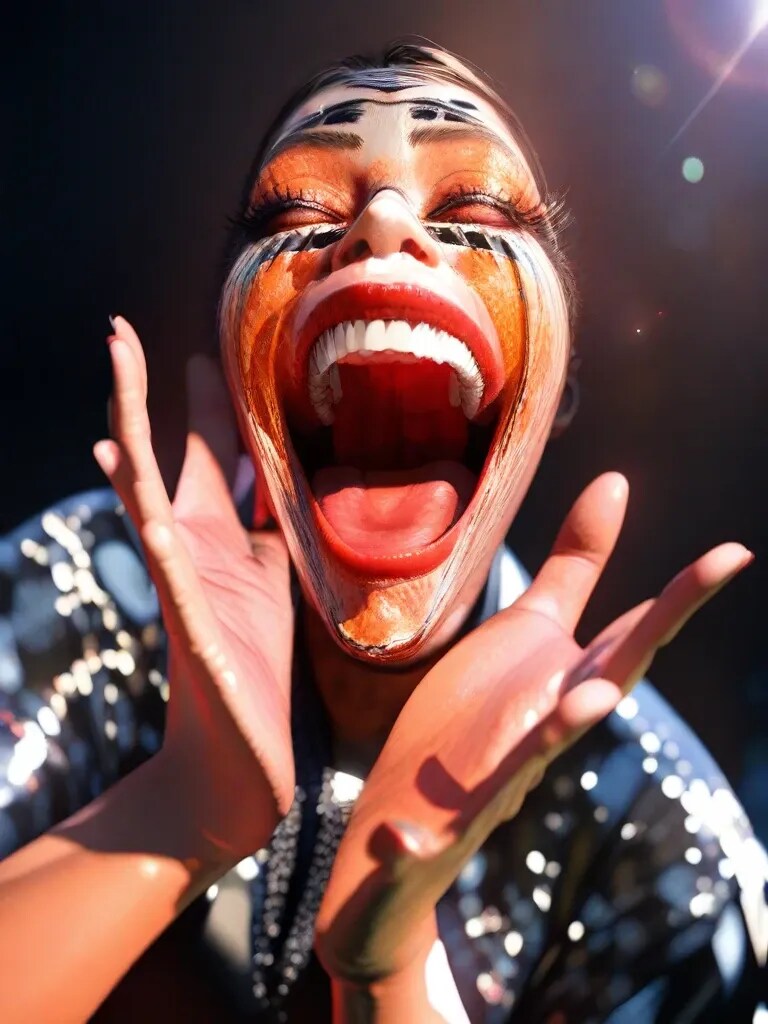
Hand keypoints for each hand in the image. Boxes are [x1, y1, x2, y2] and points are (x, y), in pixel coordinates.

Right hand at [94, 317, 293, 864]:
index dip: (198, 405)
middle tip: (117, 338)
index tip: (197, 355)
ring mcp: (185, 594)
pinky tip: (153, 516)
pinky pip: (176, 590)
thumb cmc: (251, 669)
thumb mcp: (268, 582)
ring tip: (116, 396)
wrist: (236, 763)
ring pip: (149, 511)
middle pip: (156, 465)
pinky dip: (164, 551)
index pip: (198, 458)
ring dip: (131, 454)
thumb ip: (265, 530)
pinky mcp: (196, 640)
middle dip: (139, 402)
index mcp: (210, 541)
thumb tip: (270, 485)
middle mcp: (188, 556)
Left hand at [315, 473, 751, 982]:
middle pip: (602, 687)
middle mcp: (542, 726)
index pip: (632, 636)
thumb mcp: (531, 628)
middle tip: (700, 600)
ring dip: (563, 730)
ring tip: (594, 700)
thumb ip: (575, 563)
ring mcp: (491, 778)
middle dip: (643, 648)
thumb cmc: (486, 709)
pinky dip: (409, 844)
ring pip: (533, 758)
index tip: (731, 553)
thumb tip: (617, 479)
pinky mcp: (433, 827)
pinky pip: (422, 842)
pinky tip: (396, 837)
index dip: (681, 596)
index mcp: (565, 680)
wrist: (418, 803)